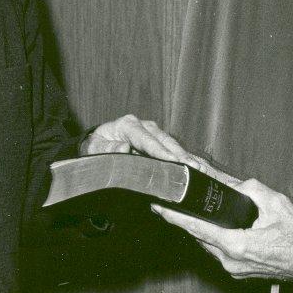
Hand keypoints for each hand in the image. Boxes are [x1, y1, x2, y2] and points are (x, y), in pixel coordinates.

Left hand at [81, 114, 205, 168]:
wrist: (96, 143)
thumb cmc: (95, 146)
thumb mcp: (94, 148)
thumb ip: (106, 149)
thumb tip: (123, 148)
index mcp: (127, 125)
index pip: (146, 138)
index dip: (160, 150)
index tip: (172, 160)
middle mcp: (143, 125)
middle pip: (163, 140)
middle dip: (179, 153)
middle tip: (193, 167)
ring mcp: (151, 132)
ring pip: (170, 143)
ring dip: (184, 156)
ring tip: (198, 168)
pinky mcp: (157, 140)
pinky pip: (171, 148)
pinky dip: (183, 157)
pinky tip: (195, 166)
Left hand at [153, 178, 292, 285]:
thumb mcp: (273, 202)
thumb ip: (247, 188)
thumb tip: (229, 182)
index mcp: (237, 245)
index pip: (197, 229)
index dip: (175, 217)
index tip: (159, 206)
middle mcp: (232, 261)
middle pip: (200, 238)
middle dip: (185, 220)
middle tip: (171, 202)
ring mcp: (236, 270)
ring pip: (209, 246)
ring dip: (200, 230)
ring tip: (187, 211)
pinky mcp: (241, 272)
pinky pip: (220, 253)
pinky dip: (214, 238)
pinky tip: (211, 226)